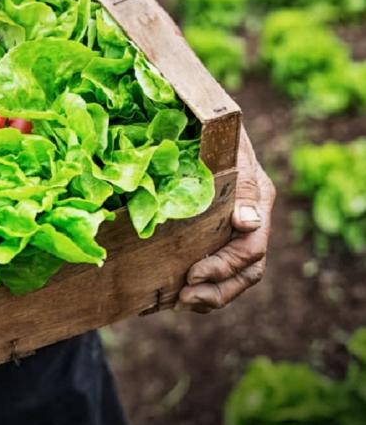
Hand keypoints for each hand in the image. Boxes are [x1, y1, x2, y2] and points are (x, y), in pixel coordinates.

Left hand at [177, 127, 275, 312]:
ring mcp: (232, 231)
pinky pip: (211, 274)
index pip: (251, 249)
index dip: (224, 267)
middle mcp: (249, 221)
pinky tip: (166, 297)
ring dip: (207, 297)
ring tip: (178, 303)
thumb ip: (240, 184)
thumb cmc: (213, 130)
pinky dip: (193, 289)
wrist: (199, 121)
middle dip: (216, 291)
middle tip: (183, 298)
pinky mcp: (212, 236)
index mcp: (257, 201)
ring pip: (233, 279)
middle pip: (246, 273)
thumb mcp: (228, 149)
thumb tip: (248, 222)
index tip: (192, 274)